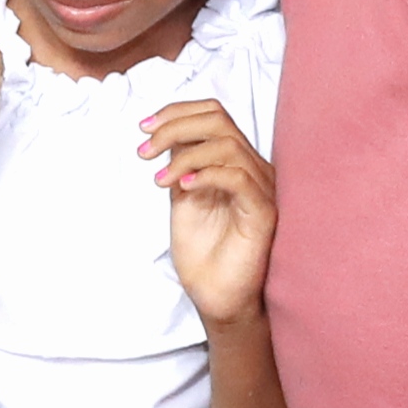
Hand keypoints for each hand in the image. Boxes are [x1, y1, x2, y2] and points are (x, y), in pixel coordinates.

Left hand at [149, 97, 274, 327]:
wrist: (215, 295)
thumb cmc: (203, 250)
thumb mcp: (183, 196)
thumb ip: (181, 164)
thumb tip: (165, 132)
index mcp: (234, 161)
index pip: (214, 114)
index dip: (177, 112)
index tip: (143, 127)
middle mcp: (252, 168)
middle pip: (220, 121)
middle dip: (175, 127)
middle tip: (144, 150)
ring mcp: (261, 189)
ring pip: (228, 146)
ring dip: (184, 157)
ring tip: (160, 179)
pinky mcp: (264, 212)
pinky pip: (240, 179)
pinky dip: (207, 175)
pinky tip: (182, 188)